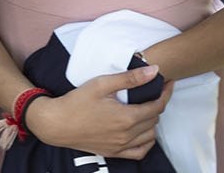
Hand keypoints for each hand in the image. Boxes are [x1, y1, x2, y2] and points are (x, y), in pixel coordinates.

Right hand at [24, 66, 170, 159]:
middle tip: (156, 91)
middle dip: (159, 104)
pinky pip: (139, 152)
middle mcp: (126, 135)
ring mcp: (120, 147)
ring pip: (150, 136)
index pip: (157, 106)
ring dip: (153, 122)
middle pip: (155, 120)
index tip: (168, 83)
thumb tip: (154, 71)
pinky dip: (146, 143)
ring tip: (148, 108)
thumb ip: (130, 78)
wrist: (56, 123)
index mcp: (126, 117)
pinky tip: (143, 132)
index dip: (166, 93)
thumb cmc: (77, 102)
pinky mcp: (113, 153)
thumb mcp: (102, 84)